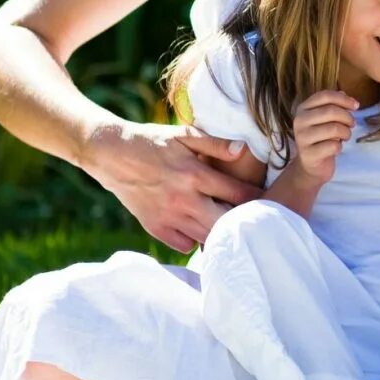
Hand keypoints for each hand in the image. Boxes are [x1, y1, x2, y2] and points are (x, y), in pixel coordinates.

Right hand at [84, 120, 261, 252]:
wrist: (110, 153)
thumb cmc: (151, 141)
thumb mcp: (184, 135)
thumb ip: (215, 144)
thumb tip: (243, 150)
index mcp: (195, 174)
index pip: (238, 193)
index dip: (257, 198)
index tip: (269, 200)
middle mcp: (183, 199)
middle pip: (225, 222)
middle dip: (241, 221)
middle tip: (251, 218)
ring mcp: (168, 216)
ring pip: (206, 237)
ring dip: (220, 233)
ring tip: (230, 226)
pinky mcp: (154, 227)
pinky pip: (183, 245)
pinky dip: (195, 240)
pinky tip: (200, 229)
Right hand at [289, 90, 357, 182]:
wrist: (311, 165)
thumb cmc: (322, 138)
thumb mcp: (326, 119)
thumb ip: (334, 105)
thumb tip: (346, 95)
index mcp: (303, 108)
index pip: (325, 96)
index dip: (344, 99)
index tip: (356, 106)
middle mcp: (299, 121)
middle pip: (331, 111)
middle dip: (347, 118)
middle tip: (352, 125)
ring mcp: (302, 138)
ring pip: (334, 129)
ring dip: (346, 133)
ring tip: (345, 137)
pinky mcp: (309, 154)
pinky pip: (333, 146)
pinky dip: (340, 147)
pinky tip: (336, 149)